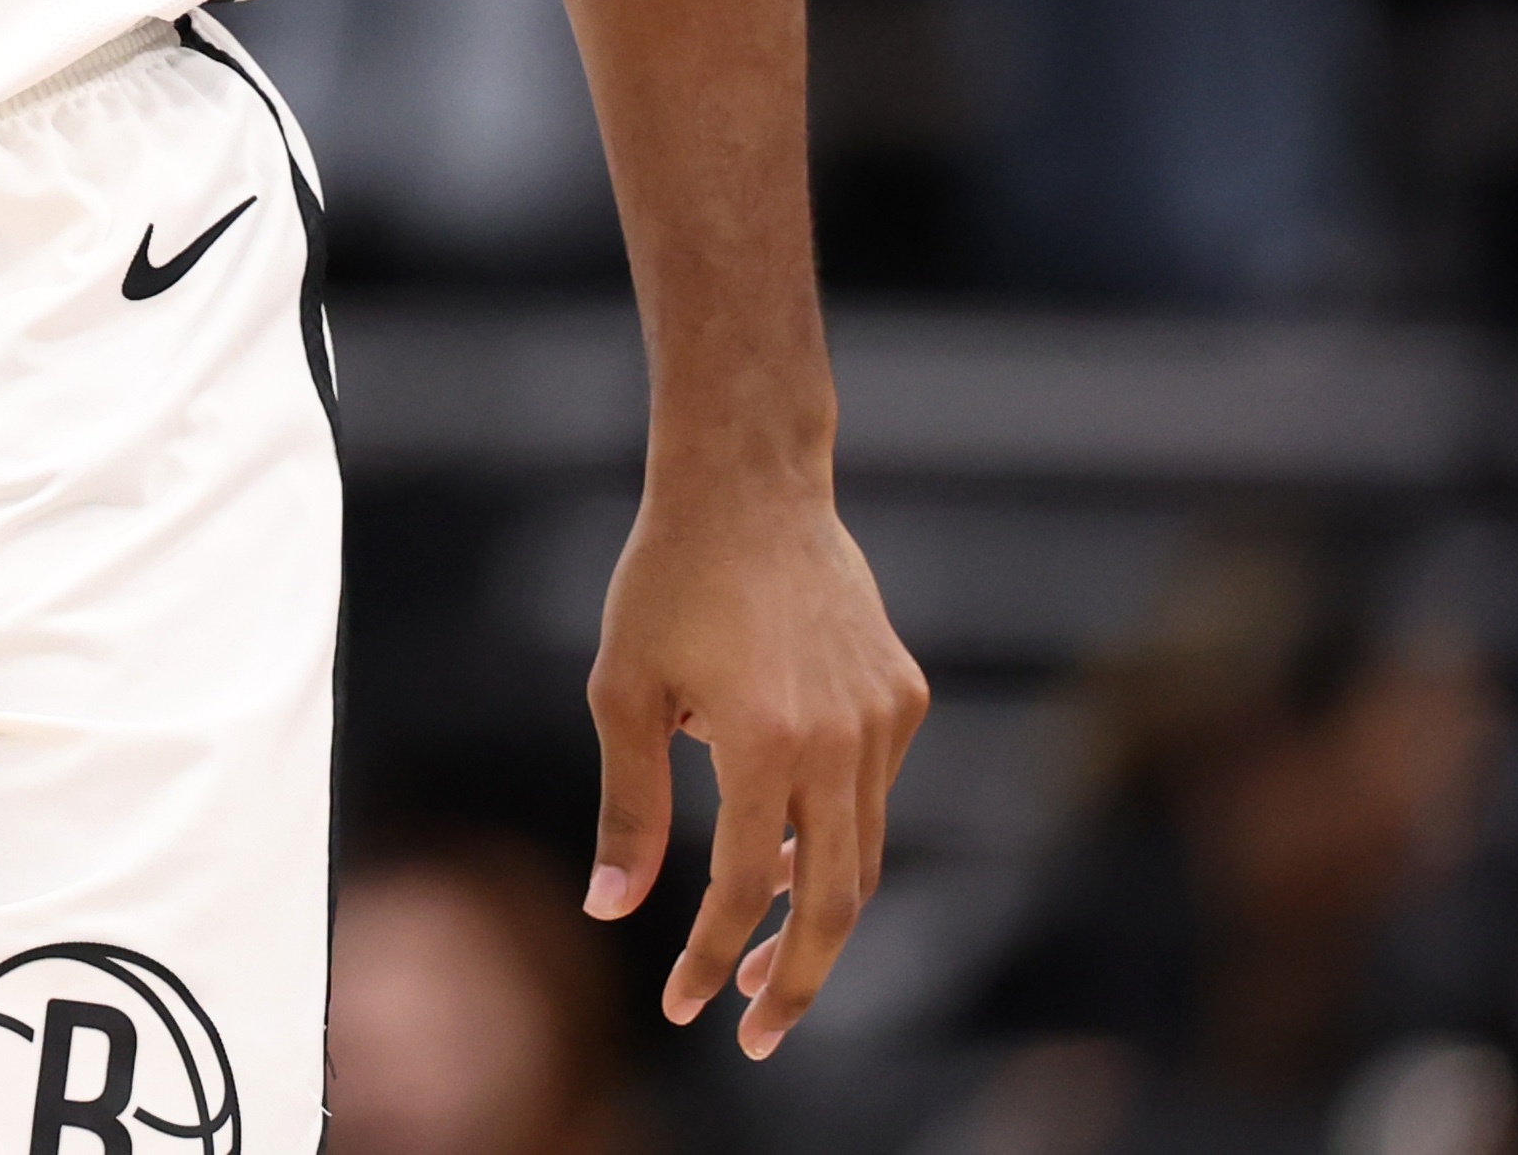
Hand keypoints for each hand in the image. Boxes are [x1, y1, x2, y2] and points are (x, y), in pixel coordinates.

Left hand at [584, 469, 927, 1057]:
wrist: (749, 483)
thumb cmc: (667, 580)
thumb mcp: (623, 692)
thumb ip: (629, 808)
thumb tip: (614, 912)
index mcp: (764, 743)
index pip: (741, 890)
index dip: (712, 958)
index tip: (683, 1007)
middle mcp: (840, 740)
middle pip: (837, 903)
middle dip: (796, 982)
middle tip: (757, 1034)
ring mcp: (883, 718)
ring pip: (862, 853)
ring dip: (815, 915)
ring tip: (761, 949)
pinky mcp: (903, 695)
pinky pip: (872, 793)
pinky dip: (832, 834)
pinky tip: (783, 841)